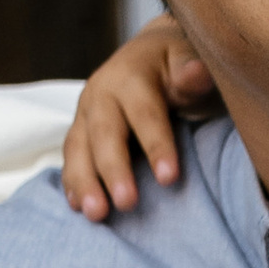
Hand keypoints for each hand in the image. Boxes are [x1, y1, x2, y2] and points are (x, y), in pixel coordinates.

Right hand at [61, 9, 218, 218]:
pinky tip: (77, 207)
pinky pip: (71, 158)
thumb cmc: (179, 66)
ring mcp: (86, 113)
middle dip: (114, 170)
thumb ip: (193, 73)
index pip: (145, 114)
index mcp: (132, 75)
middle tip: (127, 204)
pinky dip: (72, 183)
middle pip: (104, 134)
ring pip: (79, 148)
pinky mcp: (79, 131)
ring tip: (95, 214)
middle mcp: (102, 93)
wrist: (150, 53)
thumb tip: (197, 72)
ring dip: (84, 183)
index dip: (157, 145)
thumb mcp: (190, 63)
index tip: (170, 178)